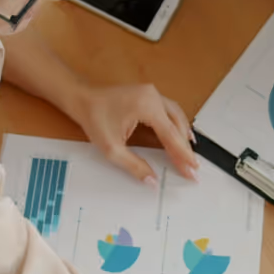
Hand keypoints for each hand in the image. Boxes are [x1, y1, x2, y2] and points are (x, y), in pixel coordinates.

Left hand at [73, 82, 199, 184]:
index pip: (171, 136)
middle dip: (185, 148)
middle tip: (192, 167)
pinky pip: (169, 111)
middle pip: (178, 125)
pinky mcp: (149, 95)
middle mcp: (154, 96)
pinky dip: (176, 125)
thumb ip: (134, 166)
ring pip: (177, 116)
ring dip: (183, 135)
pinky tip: (180, 135)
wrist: (81, 99)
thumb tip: (152, 180)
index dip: (183, 156)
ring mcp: (152, 93)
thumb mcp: (111, 148)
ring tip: (189, 154)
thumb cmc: (93, 118)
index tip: (192, 169)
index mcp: (147, 106)